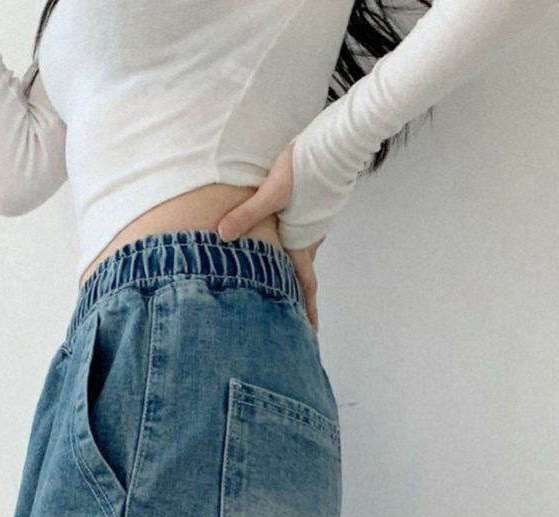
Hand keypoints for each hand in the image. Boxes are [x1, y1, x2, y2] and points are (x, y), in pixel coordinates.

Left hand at [217, 143, 324, 331]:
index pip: (305, 283)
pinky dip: (292, 241)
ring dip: (292, 264)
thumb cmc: (305, 165)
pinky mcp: (316, 206)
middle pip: (302, 271)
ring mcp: (316, 221)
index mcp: (302, 239)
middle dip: (296, 292)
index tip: (310, 332)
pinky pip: (302, 232)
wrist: (337, 141)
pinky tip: (282, 235)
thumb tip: (221, 235)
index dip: (307, 310)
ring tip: (279, 276)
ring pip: (301, 250)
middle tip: (290, 313)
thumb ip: (246, 214)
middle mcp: (311, 235)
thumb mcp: (272, 190)